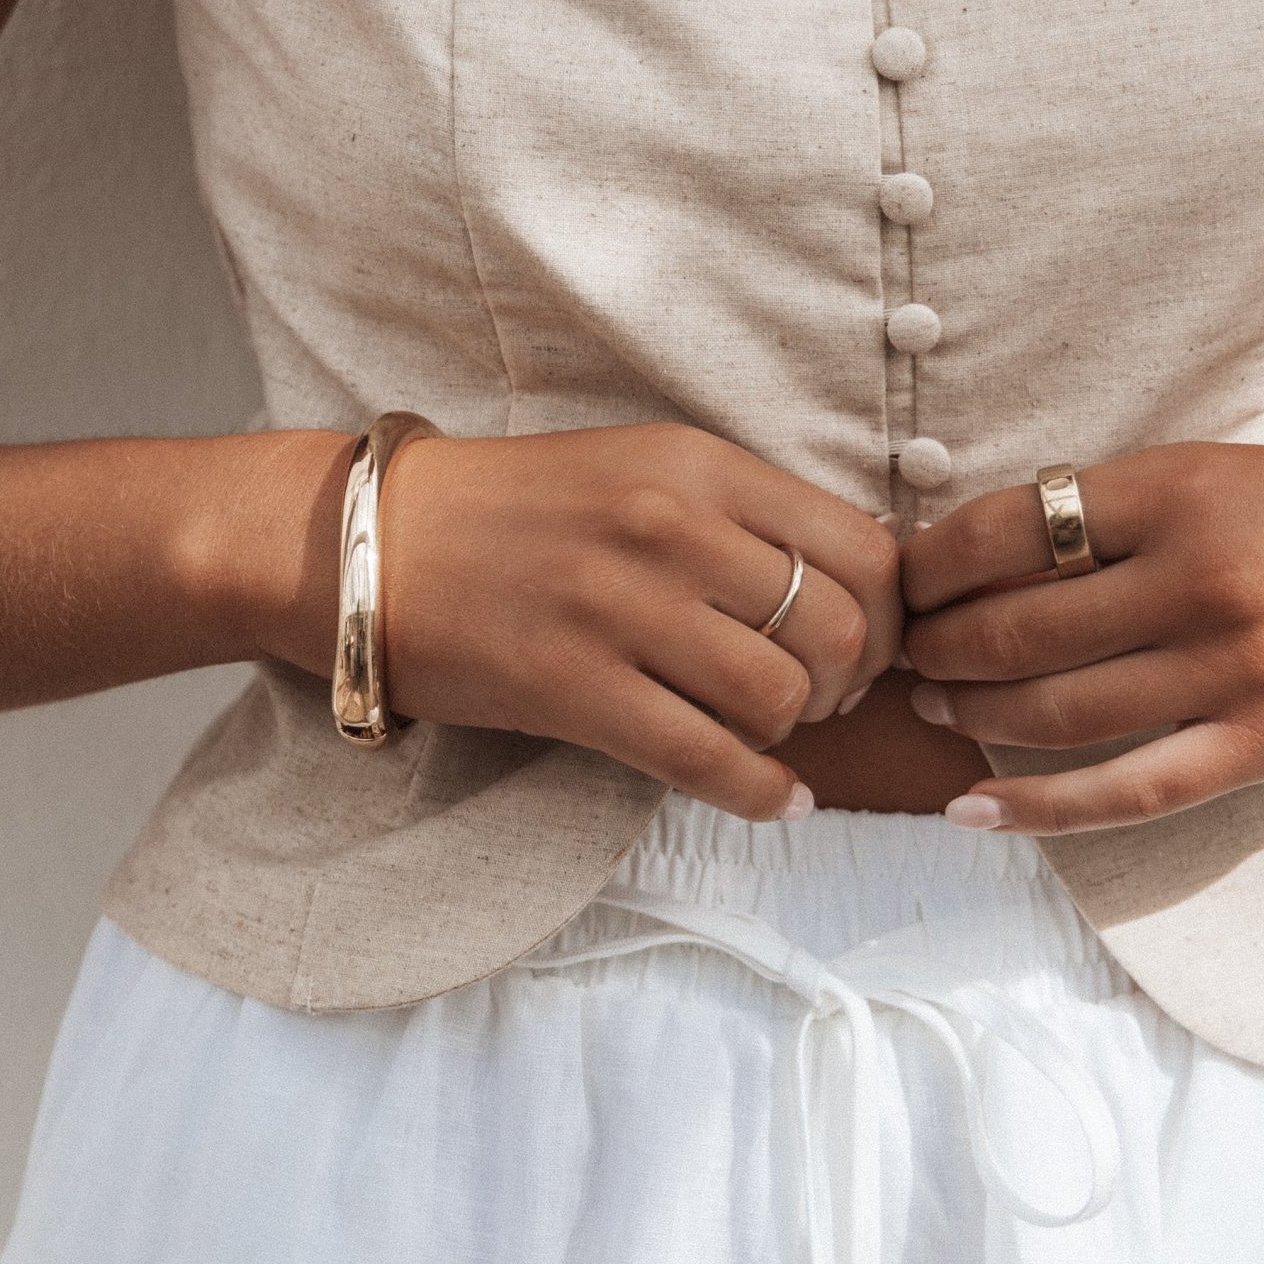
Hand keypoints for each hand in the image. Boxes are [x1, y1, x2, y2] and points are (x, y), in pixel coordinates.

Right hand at [372, 425, 904, 819]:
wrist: (373, 543)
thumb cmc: (517, 511)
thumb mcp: (642, 469)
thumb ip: (742, 514)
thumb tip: (859, 585)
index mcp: (697, 464)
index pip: (861, 545)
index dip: (891, 613)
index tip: (869, 642)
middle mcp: (669, 526)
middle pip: (838, 628)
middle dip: (851, 682)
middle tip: (823, 699)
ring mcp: (618, 607)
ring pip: (780, 697)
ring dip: (794, 732)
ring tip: (770, 734)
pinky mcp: (572, 687)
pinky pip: (707, 759)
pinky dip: (763, 794)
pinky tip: (779, 799)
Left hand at [900, 433, 1263, 832]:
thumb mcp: (1220, 470)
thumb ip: (1117, 513)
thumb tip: (987, 555)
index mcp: (1180, 491)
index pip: (1011, 528)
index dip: (934, 559)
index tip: (903, 573)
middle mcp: (1201, 579)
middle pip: (1018, 625)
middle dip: (936, 642)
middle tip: (898, 648)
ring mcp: (1238, 670)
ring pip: (1058, 708)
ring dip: (971, 710)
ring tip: (927, 707)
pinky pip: (1130, 791)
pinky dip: (1040, 806)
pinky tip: (973, 809)